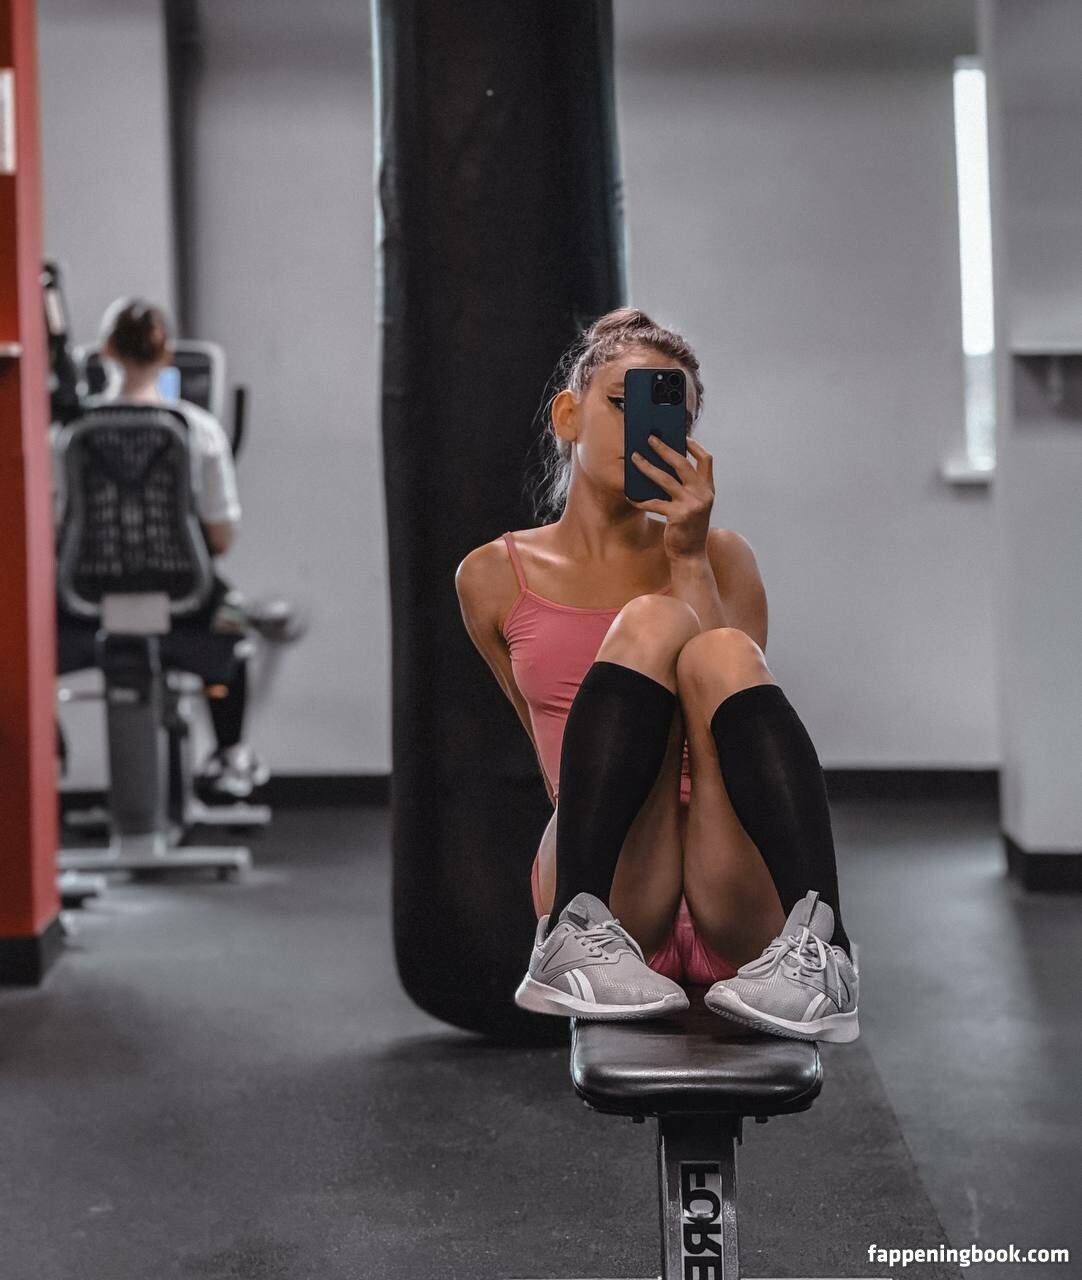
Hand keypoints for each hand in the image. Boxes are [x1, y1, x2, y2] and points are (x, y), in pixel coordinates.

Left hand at [628, 435, 714, 560]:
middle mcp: (703, 494)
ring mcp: (691, 505)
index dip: (694, 446)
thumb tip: (663, 466)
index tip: (681, 436)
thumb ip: (685, 488)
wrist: (691, 555)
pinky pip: (654, 503)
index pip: (706, 460)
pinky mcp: (678, 516)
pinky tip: (630, 496)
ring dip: (647, 467)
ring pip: (665, 479)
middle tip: (649, 438)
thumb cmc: (688, 528)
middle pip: (682, 464)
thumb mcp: (693, 505)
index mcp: (708, 489)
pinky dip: (640, 499)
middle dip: (664, 449)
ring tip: (634, 458)